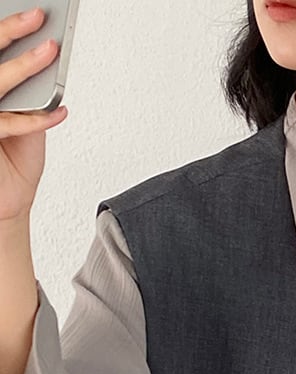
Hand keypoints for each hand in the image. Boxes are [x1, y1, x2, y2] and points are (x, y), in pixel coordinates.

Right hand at [0, 8, 67, 225]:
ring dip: (25, 66)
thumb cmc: (13, 162)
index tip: (30, 14)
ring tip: (49, 51)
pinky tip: (59, 111)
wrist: (9, 202)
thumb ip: (30, 96)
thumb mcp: (27, 123)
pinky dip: (36, 117)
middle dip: (10, 32)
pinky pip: (8, 123)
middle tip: (36, 16)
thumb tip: (45, 63)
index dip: (5, 32)